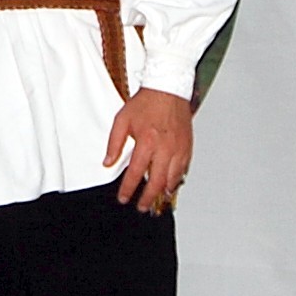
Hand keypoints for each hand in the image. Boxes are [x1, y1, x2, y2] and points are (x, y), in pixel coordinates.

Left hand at [103, 88, 192, 213]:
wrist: (168, 88)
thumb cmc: (147, 102)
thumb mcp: (122, 120)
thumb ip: (114, 143)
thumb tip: (108, 162)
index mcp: (147, 141)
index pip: (135, 173)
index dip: (128, 189)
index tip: (124, 197)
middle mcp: (165, 147)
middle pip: (156, 182)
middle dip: (148, 198)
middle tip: (142, 206)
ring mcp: (178, 148)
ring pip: (172, 178)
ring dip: (163, 192)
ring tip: (156, 201)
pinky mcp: (187, 146)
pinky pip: (183, 169)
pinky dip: (176, 180)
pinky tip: (170, 185)